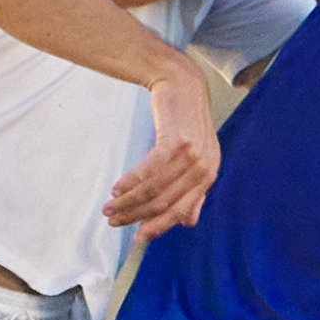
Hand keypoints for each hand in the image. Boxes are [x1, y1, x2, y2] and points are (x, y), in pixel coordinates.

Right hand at [104, 56, 218, 242]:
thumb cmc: (184, 120)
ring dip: (128, 201)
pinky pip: (149, 170)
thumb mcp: (196, 156)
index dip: (158, 227)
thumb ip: (193, 189)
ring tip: (109, 207)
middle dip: (136, 215)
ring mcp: (192, 153)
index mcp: (210, 174)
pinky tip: (116, 189)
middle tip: (114, 221)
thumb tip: (188, 223)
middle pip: (166, 202)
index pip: (182, 211)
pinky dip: (130, 182)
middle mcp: (205, 166)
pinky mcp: (176, 140)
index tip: (138, 238)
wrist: (182, 81)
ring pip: (155, 188)